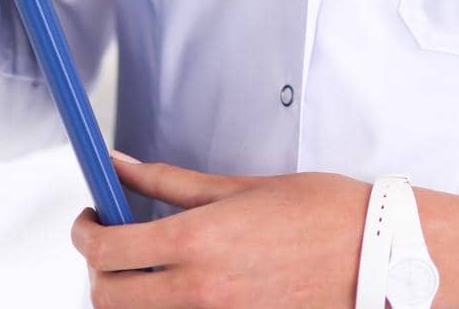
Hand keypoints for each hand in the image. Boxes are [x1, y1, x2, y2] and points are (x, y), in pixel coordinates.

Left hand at [71, 151, 371, 307]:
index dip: (84, 234)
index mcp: (197, 242)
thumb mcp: (239, 187)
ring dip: (127, 294)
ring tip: (146, 265)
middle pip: (108, 297)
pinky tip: (179, 285)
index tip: (89, 219)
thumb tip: (122, 164)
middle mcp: (198, 291)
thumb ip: (171, 181)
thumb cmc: (318, 214)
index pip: (107, 252)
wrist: (374, 256)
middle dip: (98, 269)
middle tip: (112, 240)